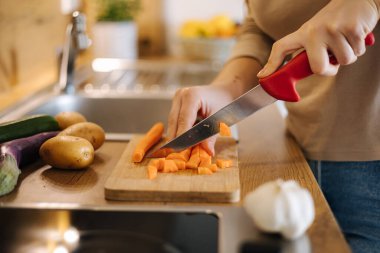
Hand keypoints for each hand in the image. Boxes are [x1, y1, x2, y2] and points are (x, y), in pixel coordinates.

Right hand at [167, 85, 234, 154]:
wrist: (223, 92)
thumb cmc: (224, 103)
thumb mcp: (220, 119)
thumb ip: (211, 136)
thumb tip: (207, 151)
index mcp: (192, 95)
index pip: (184, 119)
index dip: (182, 136)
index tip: (182, 150)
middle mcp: (181, 95)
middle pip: (174, 121)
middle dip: (176, 138)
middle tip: (178, 154)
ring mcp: (177, 98)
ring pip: (172, 121)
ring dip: (176, 135)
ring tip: (180, 149)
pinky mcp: (176, 103)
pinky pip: (175, 119)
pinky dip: (179, 130)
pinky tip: (183, 140)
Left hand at [257, 0, 378, 77]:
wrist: (356, 0)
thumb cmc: (334, 22)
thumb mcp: (315, 33)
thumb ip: (307, 51)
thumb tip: (295, 72)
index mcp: (303, 33)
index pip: (281, 47)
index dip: (271, 64)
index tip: (262, 76)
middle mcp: (314, 31)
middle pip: (318, 68)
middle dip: (329, 70)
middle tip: (333, 61)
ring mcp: (332, 30)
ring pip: (344, 61)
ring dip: (349, 55)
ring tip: (345, 41)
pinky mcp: (351, 28)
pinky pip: (358, 52)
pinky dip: (359, 47)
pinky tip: (355, 35)